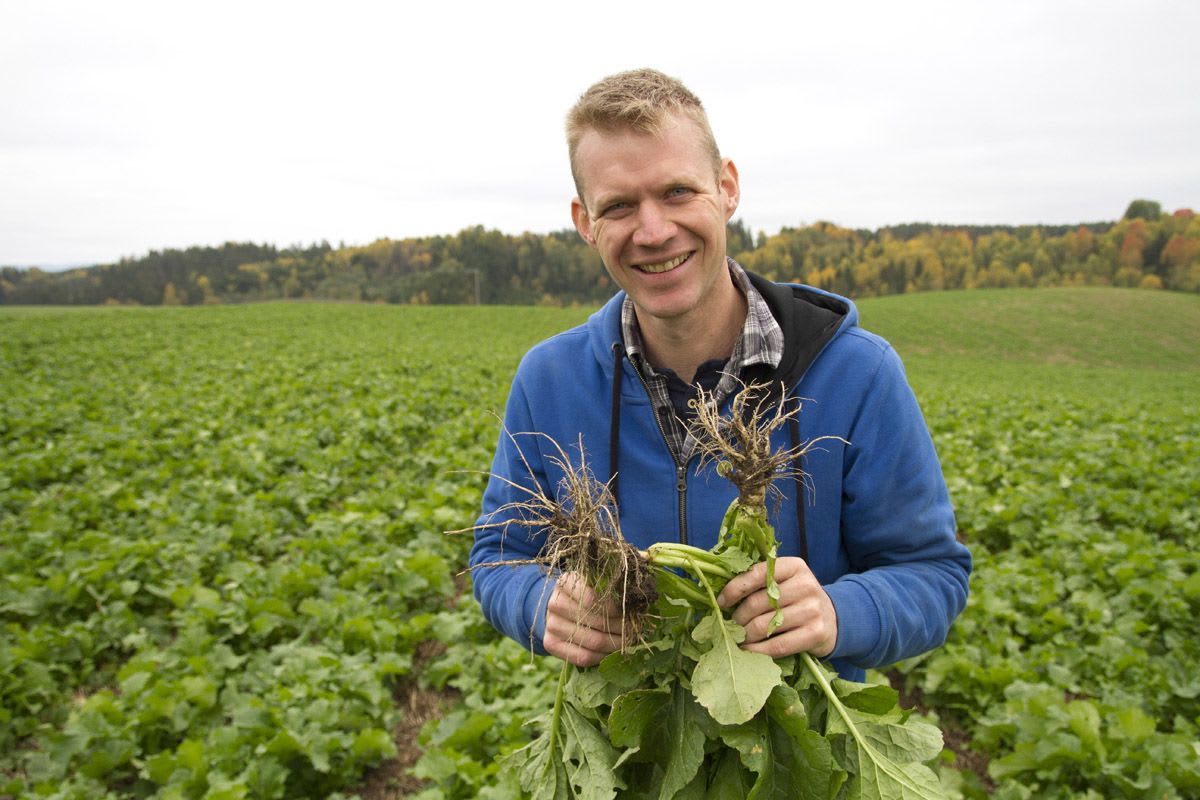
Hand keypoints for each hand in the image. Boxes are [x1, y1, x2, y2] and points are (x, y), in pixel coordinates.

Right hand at [543, 572, 627, 666]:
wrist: (559, 608)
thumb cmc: (584, 593)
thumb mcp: (594, 584)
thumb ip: (610, 591)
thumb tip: (638, 605)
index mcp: (566, 582)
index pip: (594, 599)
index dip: (616, 609)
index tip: (631, 612)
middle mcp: (555, 603)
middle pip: (598, 622)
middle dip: (622, 628)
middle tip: (636, 631)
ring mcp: (551, 625)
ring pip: (593, 641)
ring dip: (616, 644)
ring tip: (629, 642)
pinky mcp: (551, 644)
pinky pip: (583, 657)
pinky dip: (603, 657)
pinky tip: (612, 652)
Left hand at [717, 557, 838, 658]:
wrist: (834, 619)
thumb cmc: (798, 599)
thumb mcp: (785, 581)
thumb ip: (760, 581)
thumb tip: (721, 594)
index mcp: (794, 566)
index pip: (757, 573)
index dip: (734, 589)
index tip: (721, 602)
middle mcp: (805, 585)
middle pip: (757, 603)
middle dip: (737, 618)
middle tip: (728, 626)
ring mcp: (812, 610)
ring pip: (764, 626)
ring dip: (744, 635)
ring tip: (736, 638)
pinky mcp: (815, 633)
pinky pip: (777, 645)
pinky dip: (757, 651)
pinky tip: (748, 651)